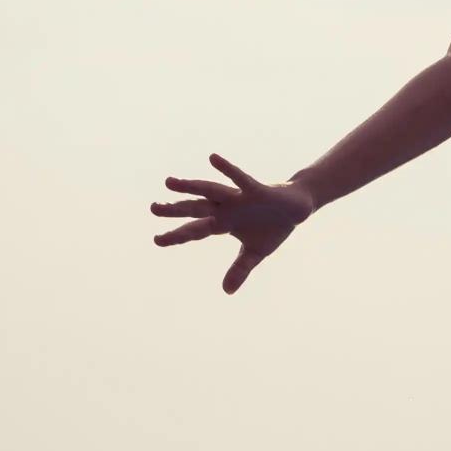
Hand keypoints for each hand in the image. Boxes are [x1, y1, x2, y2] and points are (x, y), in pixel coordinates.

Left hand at [150, 156, 313, 292]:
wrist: (297, 207)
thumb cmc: (273, 227)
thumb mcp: (255, 253)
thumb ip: (239, 270)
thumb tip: (226, 291)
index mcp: (223, 223)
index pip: (195, 230)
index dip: (177, 235)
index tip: (157, 240)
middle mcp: (225, 208)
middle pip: (195, 208)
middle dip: (175, 209)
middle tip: (153, 208)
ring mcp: (238, 198)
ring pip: (210, 191)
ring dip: (190, 187)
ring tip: (169, 182)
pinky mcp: (255, 190)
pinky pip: (239, 179)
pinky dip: (227, 169)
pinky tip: (212, 158)